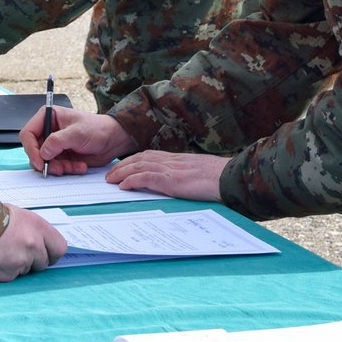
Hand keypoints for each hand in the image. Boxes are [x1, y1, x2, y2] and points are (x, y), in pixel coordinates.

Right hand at [0, 206, 66, 281]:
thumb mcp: (16, 215)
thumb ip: (31, 231)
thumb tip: (38, 243)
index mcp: (38, 227)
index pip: (59, 248)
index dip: (51, 252)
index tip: (44, 253)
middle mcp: (33, 246)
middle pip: (42, 263)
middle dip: (31, 260)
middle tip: (14, 251)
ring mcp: (20, 263)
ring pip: (25, 272)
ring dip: (15, 266)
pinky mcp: (6, 277)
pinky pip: (9, 278)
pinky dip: (2, 272)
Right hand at [20, 107, 136, 174]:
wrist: (113, 140)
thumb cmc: (98, 129)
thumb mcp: (78, 133)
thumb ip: (58, 141)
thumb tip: (43, 152)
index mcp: (48, 117)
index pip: (28, 134)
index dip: (31, 149)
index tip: (40, 162)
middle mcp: (48, 131)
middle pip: (34, 151)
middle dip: (47, 163)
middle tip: (59, 169)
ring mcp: (54, 145)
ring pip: (44, 162)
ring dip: (59, 168)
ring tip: (74, 166)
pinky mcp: (61, 156)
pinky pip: (55, 168)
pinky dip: (67, 170)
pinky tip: (79, 166)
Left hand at [106, 151, 225, 201]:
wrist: (231, 178)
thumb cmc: (222, 179)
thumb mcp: (202, 174)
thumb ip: (189, 176)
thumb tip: (184, 184)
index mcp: (180, 159)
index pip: (151, 155)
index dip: (135, 160)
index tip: (123, 165)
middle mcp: (173, 161)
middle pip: (141, 158)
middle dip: (123, 165)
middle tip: (109, 173)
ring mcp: (172, 170)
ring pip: (140, 166)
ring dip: (122, 172)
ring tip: (110, 180)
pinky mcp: (172, 180)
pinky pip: (146, 178)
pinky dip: (132, 180)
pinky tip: (122, 186)